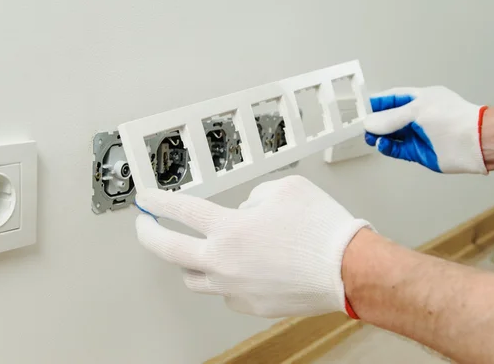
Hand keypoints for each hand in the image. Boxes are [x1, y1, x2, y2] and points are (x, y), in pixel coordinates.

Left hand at [134, 175, 369, 317]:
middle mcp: (224, 260)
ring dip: (187, 262)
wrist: (348, 269)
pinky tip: (238, 269)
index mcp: (230, 227)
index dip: (158, 201)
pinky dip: (225, 278)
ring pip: (193, 278)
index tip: (146, 199)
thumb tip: (244, 210)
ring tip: (191, 252)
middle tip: (145, 226)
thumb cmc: (321, 229)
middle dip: (149, 234)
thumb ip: (253, 197)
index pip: (181, 211)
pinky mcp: (250, 305)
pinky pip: (226, 291)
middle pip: (168, 250)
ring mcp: (235, 287)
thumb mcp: (284, 189)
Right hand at [363, 86, 487, 173]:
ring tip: (371, 136)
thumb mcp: (416, 111)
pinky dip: (387, 147)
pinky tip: (382, 144)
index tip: (361, 108)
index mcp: (421, 99)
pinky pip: (396, 149)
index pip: (393, 98)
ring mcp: (419, 134)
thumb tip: (370, 122)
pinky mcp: (418, 151)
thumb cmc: (453, 120)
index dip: (377, 102)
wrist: (474, 143)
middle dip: (375, 121)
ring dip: (379, 135)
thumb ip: (390, 118)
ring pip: (392, 134)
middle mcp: (419, 116)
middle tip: (363, 125)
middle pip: (390, 117)